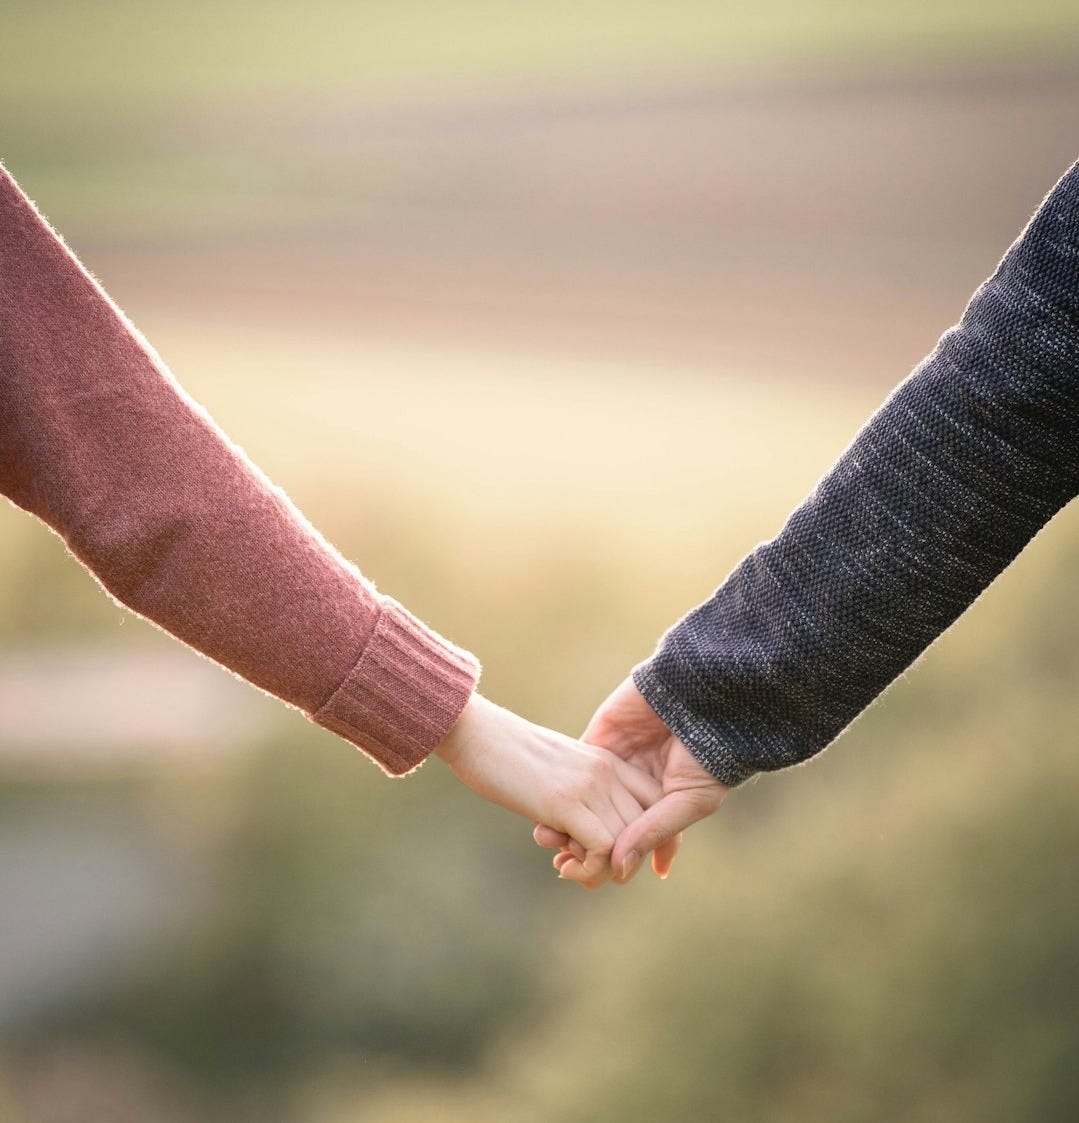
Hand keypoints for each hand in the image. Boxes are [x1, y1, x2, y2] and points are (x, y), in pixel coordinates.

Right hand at [435, 693, 661, 887]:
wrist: (475, 734)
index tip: (623, 863)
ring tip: (567, 868)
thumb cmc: (505, 758)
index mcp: (608, 762)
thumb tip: (577, 836)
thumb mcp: (555, 774)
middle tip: (581, 868)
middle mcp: (608, 772)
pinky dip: (588, 871)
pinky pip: (605, 850)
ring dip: (600, 871)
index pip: (656, 804)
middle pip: (646, 831)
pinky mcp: (567, 802)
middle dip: (620, 863)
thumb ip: (576, 797)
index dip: (649, 840)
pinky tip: (562, 867)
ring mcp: (591, 785)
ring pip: (628, 845)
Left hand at [534, 677, 727, 882]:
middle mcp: (638, 787)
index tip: (598, 879)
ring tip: (550, 845)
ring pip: (583, 803)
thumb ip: (652, 832)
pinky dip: (558, 793)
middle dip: (585, 848)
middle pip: (604, 825)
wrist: (698, 693)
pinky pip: (574, 770)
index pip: (634, 840)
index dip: (616, 861)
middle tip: (566, 869)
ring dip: (566, 824)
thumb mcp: (689, 799)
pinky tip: (546, 815)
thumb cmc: (708, 753)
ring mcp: (617, 763)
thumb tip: (618, 869)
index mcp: (665, 802)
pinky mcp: (599, 740)